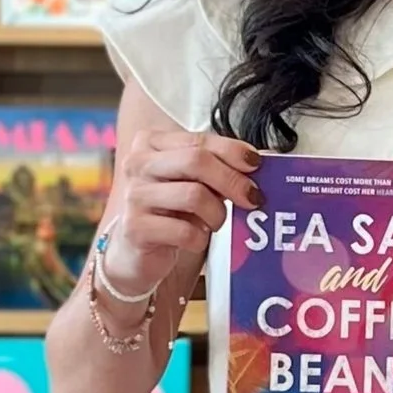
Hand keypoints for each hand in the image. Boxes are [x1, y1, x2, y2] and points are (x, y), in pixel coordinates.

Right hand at [97, 129, 260, 300]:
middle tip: (253, 198)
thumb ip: (216, 168)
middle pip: (197, 161)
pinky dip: (200, 238)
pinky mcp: (135, 228)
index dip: (233, 151)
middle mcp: (138, 163)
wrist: (135, 252)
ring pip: (194, 195)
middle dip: (232, 180)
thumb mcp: (191, 182)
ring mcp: (134, 195)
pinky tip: (196, 238)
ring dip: (217, 213)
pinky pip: (185, 231)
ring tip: (216, 222)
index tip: (257, 165)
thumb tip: (259, 162)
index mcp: (151, 143)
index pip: (199, 139)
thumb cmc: (170, 211)